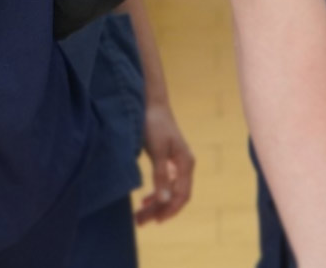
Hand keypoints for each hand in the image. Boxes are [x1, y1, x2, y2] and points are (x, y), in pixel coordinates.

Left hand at [135, 101, 194, 224]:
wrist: (151, 103)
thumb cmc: (154, 124)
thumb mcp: (156, 150)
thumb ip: (161, 175)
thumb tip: (165, 199)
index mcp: (185, 163)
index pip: (182, 194)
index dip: (170, 209)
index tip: (156, 221)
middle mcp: (185, 165)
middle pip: (175, 195)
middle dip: (159, 210)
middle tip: (140, 222)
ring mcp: (177, 162)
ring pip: (169, 190)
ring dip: (155, 204)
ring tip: (139, 216)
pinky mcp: (168, 159)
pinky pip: (166, 183)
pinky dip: (156, 193)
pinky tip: (144, 200)